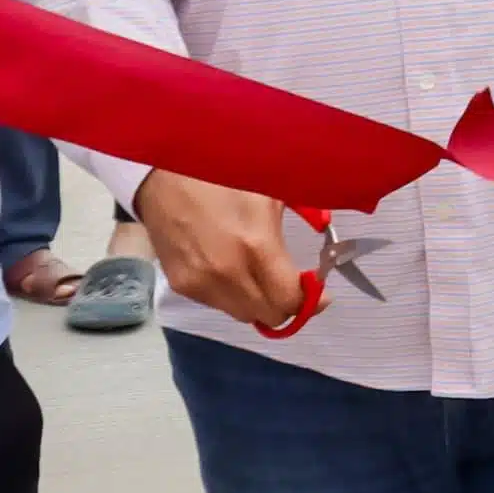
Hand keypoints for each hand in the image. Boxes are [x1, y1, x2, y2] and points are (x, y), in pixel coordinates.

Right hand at [132, 170, 311, 330]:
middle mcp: (227, 273)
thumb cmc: (224, 177)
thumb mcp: (274, 192)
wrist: (163, 178)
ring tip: (264, 276)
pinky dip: (234, 296)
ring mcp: (199, 282)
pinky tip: (235, 271)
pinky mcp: (180, 285)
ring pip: (243, 313)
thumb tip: (331, 250)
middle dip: (288, 304)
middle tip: (295, 285)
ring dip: (260, 302)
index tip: (319, 292)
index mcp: (256, 246)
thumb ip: (307, 221)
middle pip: (268, 315)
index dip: (310, 301)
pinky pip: (218, 304)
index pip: (289, 300)